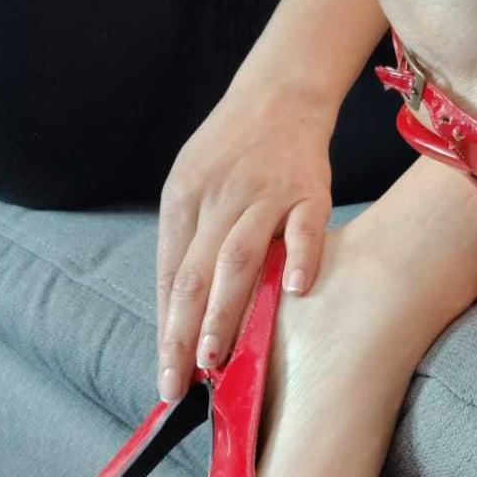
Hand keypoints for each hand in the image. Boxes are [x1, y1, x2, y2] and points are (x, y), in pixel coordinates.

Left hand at [155, 77, 334, 400]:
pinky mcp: (308, 191)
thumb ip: (190, 243)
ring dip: (227, 311)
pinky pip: (304, 228)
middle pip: (196, 274)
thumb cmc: (231, 149)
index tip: (167, 373)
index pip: (171, 275)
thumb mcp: (193, 184)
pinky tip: (296, 292)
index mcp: (183, 200)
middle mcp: (218, 199)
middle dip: (186, 334)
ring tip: (219, 357)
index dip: (168, 328)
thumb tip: (183, 312)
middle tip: (183, 381)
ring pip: (238, 258)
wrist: (278, 95)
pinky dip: (300, 258)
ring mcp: (264, 195)